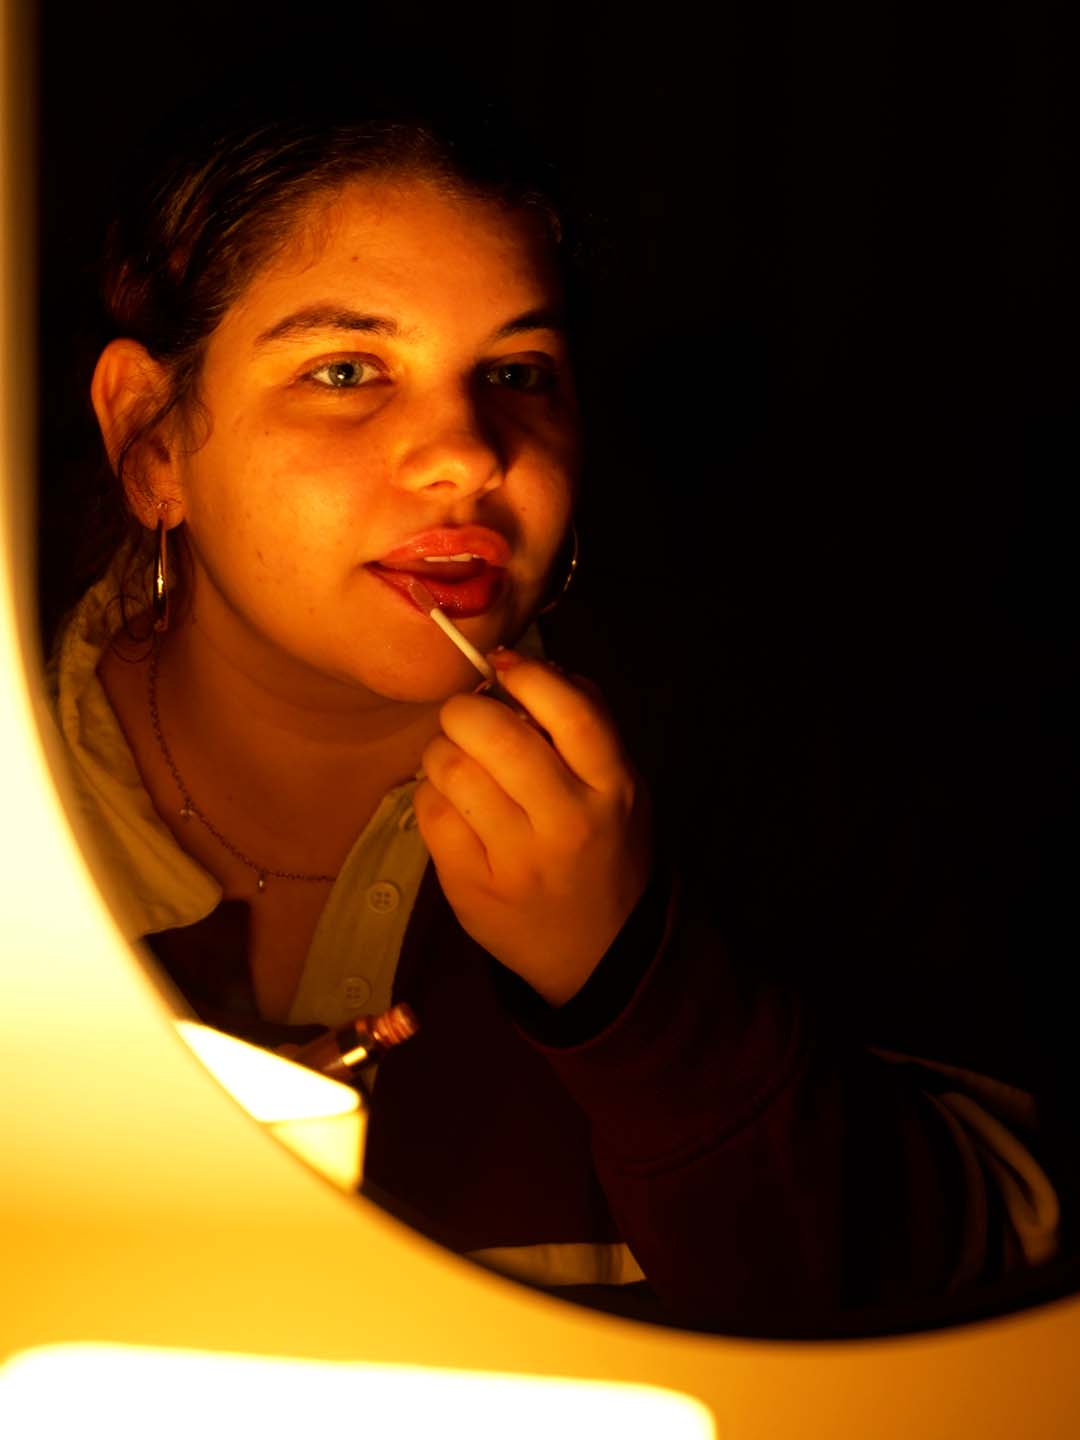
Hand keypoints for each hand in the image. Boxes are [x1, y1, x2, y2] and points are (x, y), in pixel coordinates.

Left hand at [413, 651, 652, 1006]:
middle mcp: (567, 823)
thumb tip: (526, 664)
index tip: (504, 666)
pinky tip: (451, 802)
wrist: (601, 952)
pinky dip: (431, 793)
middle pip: (496, 735)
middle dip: (467, 710)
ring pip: (452, 769)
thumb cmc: (605, 849)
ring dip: (442, 750)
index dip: (528, 674)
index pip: (570, 712)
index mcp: (612, 788)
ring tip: (456, 760)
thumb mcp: (621, 787)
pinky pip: (431, 813)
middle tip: (466, 718)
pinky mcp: (472, 887)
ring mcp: (516, 860)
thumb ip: (586, 725)